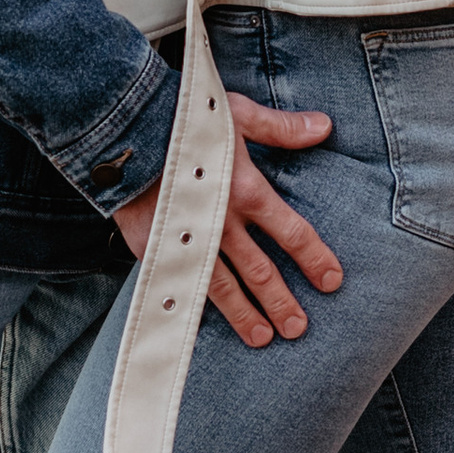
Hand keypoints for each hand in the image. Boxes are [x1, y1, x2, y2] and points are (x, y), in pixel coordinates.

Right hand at [114, 93, 342, 348]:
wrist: (122, 131)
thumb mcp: (236, 114)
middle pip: (261, 272)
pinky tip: (205, 323)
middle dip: (283, 302)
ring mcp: (189, 239)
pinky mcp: (156, 247)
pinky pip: (183, 283)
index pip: (292, 233)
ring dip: (245, 314)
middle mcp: (222, 222)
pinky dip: (196, 306)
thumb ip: (281, 128)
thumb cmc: (182, 117)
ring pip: (223, 287)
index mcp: (247, 190)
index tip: (332, 281)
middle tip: (298, 329)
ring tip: (262, 338)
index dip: (315, 259)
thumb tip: (324, 126)